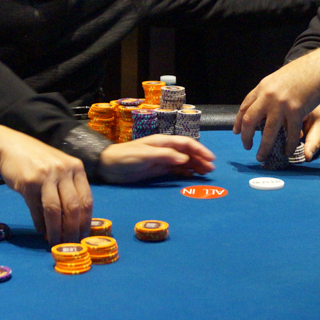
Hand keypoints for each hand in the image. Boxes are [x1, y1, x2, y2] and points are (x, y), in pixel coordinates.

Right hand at [0, 124, 91, 245]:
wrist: (10, 147)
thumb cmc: (38, 161)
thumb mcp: (59, 168)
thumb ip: (69, 188)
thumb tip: (75, 221)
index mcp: (76, 168)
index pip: (87, 200)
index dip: (86, 222)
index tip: (84, 237)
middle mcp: (64, 171)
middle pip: (73, 207)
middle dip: (72, 230)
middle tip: (70, 244)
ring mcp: (46, 176)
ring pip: (55, 211)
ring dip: (56, 231)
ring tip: (55, 242)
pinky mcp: (28, 182)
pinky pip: (36, 209)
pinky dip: (40, 224)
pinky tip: (42, 232)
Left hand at [97, 135, 215, 182]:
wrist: (108, 166)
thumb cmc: (125, 157)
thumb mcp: (145, 155)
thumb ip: (165, 156)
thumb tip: (184, 158)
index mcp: (163, 142)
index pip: (186, 143)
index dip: (200, 150)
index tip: (210, 159)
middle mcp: (165, 149)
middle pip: (187, 152)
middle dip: (201, 159)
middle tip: (211, 170)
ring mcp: (162, 160)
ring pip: (184, 162)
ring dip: (195, 166)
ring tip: (206, 174)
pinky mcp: (158, 170)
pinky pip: (176, 171)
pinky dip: (186, 173)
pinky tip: (193, 177)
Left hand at [233, 48, 319, 161]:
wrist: (317, 67)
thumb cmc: (299, 73)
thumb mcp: (276, 80)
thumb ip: (266, 93)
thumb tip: (256, 105)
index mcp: (262, 87)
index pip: (245, 107)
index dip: (239, 121)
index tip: (237, 132)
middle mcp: (268, 96)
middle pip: (250, 121)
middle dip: (246, 137)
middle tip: (247, 147)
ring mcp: (281, 104)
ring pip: (268, 133)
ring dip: (263, 148)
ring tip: (261, 156)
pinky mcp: (296, 111)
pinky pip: (290, 134)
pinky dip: (289, 146)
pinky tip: (287, 152)